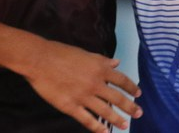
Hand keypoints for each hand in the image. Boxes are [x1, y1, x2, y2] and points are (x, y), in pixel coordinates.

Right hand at [21, 40, 141, 131]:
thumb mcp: (85, 53)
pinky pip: (87, 119)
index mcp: (100, 68)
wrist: (40, 60)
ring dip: (117, 119)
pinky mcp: (70, 106)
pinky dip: (98, 127)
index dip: (131, 88)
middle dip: (130, 107)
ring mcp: (83, 96)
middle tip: (139, 113)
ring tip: (125, 125)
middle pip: (117, 98)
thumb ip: (102, 60)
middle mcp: (95, 83)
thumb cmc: (61, 53)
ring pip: (105, 111)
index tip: (138, 93)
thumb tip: (116, 63)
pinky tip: (105, 132)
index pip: (121, 80)